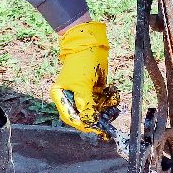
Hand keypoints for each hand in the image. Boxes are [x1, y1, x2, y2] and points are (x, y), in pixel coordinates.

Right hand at [49, 20, 119, 136]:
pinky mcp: (92, 90)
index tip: (95, 128)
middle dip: (95, 117)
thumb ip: (85, 104)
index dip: (83, 124)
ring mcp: (81, 93)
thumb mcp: (82, 85)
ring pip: (93, 109)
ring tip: (111, 102)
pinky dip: (107, 100)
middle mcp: (69, 97)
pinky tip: (111, 95)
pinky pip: (100, 101)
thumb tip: (89, 120)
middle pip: (82, 115)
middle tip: (107, 120)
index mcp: (60, 96)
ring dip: (104, 108)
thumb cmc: (81, 63)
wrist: (90, 44)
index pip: (71, 117)